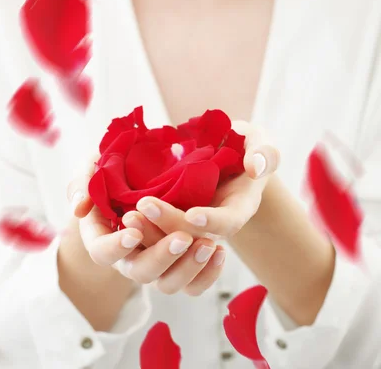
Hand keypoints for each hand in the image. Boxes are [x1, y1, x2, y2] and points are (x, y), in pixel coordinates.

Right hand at [67, 166, 225, 295]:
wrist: (159, 163)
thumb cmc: (122, 163)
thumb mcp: (100, 164)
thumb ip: (85, 181)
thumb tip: (80, 209)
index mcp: (106, 235)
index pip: (102, 253)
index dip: (116, 247)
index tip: (134, 231)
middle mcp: (131, 255)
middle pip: (141, 273)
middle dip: (162, 257)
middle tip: (183, 236)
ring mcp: (159, 260)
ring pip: (170, 284)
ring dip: (189, 267)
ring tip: (209, 244)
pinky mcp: (184, 260)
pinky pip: (195, 283)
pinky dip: (209, 273)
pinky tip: (220, 251)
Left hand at [132, 121, 279, 239]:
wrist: (225, 152)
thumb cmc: (245, 144)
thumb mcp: (259, 141)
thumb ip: (265, 152)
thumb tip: (256, 167)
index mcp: (238, 208)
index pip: (227, 223)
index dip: (211, 222)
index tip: (192, 214)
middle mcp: (213, 224)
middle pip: (193, 239)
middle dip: (170, 226)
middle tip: (143, 206)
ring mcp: (190, 226)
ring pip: (171, 248)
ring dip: (150, 236)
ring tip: (127, 217)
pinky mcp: (171, 222)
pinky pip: (156, 239)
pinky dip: (142, 233)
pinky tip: (122, 219)